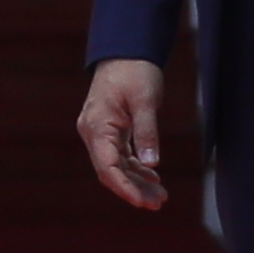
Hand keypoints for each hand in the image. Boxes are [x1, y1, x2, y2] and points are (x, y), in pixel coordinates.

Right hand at [79, 57, 171, 211]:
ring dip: (136, 182)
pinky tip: (153, 179)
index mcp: (97, 126)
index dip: (124, 187)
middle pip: (110, 171)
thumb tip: (152, 164)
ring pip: (116, 166)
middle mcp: (93, 132)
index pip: (107, 167)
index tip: (143, 202)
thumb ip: (147, 132)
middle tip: (159, 203)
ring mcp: (100, 132)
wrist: (126, 49)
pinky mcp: (110, 130)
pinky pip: (120, 156)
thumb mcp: (146, 100)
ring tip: (160, 196)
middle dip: (133, 190)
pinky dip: (135, 168)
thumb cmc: (135, 71)